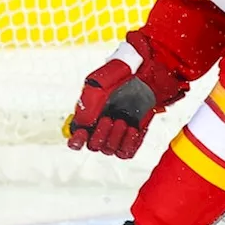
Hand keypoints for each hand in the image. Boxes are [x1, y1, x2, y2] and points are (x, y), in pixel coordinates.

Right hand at [65, 31, 187, 158]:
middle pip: (94, 146)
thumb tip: (81, 127)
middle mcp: (102, 127)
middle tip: (109, 119)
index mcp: (89, 116)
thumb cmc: (121, 74)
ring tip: (122, 121)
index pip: (76, 139)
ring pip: (110, 150)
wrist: (147, 72)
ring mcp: (118, 132)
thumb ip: (87, 106)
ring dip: (115, 138)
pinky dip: (128, 143)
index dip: (77, 141)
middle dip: (100, 135)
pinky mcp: (133, 135)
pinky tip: (132, 128)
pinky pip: (127, 152)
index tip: (83, 134)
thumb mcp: (98, 85)